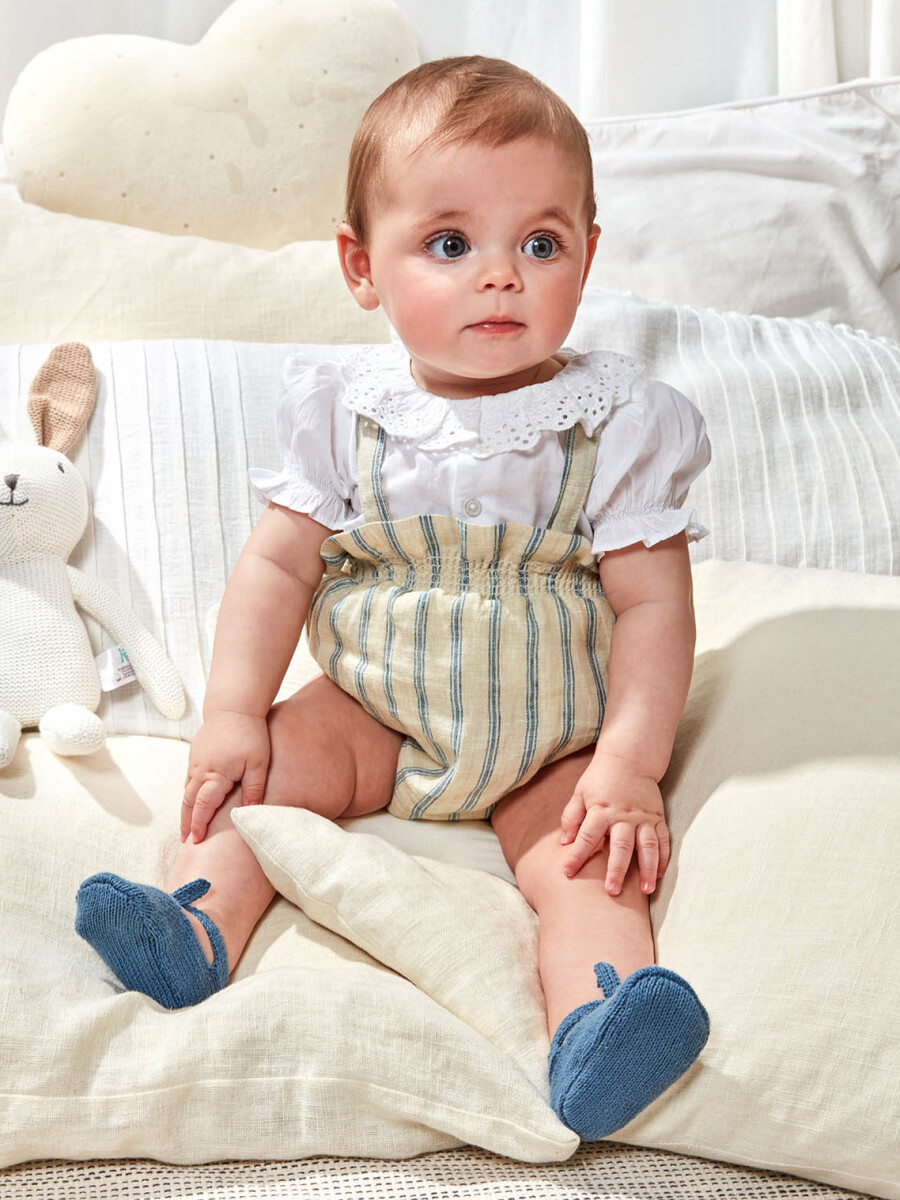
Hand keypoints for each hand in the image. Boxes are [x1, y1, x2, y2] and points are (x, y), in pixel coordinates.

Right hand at [181, 710, 270, 843]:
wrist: (233, 706)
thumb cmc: (249, 733)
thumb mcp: (258, 763)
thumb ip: (254, 789)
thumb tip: (249, 814)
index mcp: (216, 774)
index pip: (203, 806)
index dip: (199, 825)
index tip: (196, 841)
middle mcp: (200, 770)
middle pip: (189, 802)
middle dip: (186, 822)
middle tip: (185, 841)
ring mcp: (195, 762)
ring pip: (186, 791)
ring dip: (186, 810)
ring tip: (187, 826)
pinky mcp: (195, 754)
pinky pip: (188, 779)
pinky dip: (188, 794)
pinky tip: (193, 801)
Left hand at [559, 754, 670, 893]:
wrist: (629, 758)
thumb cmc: (600, 778)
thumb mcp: (580, 793)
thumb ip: (571, 816)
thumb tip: (564, 842)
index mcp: (601, 810)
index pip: (587, 837)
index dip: (577, 855)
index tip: (567, 873)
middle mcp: (623, 816)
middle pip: (620, 846)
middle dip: (616, 870)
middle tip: (611, 891)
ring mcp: (643, 817)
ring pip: (647, 846)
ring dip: (647, 869)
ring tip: (645, 891)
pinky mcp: (657, 817)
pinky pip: (663, 840)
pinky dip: (663, 858)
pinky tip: (659, 875)